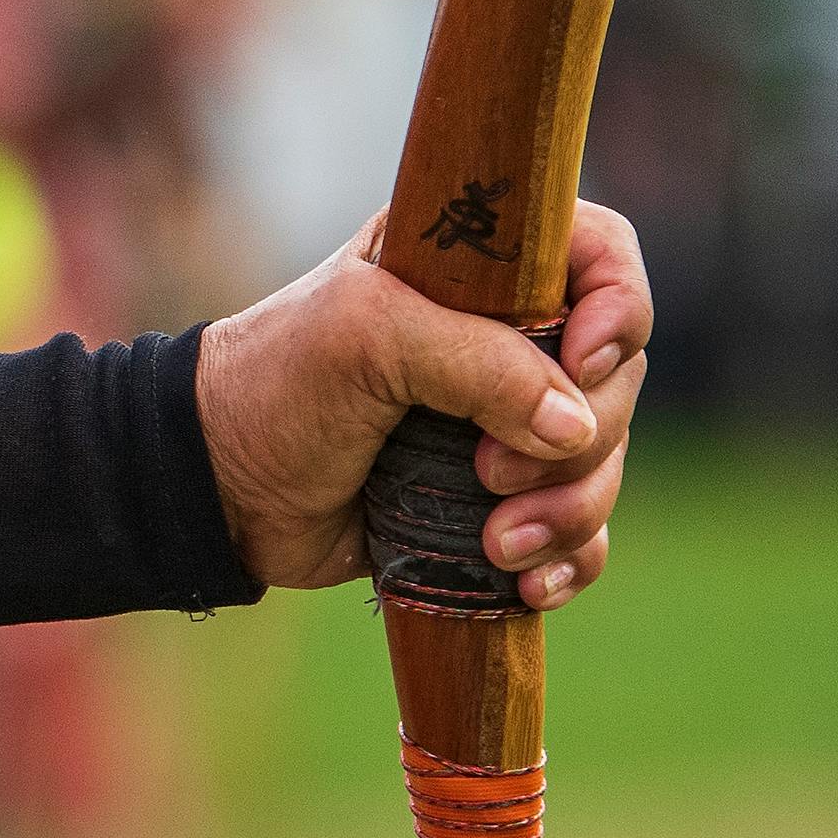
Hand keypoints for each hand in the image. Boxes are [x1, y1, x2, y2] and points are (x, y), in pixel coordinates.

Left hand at [193, 200, 649, 603]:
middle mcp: (504, 336)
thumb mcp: (365, 340)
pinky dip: (570, 558)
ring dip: (570, 511)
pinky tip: (527, 582)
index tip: (582, 365)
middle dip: (581, 440)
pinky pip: (582, 530)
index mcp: (476, 265)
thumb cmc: (275, 386)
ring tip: (495, 543)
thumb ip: (477, 364)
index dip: (619, 307)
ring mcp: (504, 420)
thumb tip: (574, 425)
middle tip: (490, 471)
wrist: (218, 490)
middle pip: (618, 378)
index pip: (599, 255)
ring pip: (602, 461)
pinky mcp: (497, 497)